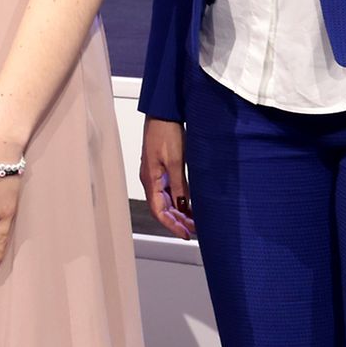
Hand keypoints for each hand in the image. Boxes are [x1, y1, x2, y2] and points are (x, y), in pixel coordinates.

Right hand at [140, 117, 194, 239]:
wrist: (164, 112)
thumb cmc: (166, 132)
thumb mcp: (176, 161)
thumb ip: (179, 186)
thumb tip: (183, 206)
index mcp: (150, 179)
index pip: (158, 211)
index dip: (172, 225)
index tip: (186, 234)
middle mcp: (150, 179)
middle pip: (162, 208)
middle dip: (177, 221)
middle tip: (195, 230)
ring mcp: (155, 174)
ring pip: (166, 201)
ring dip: (179, 212)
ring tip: (195, 221)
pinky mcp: (161, 168)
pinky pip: (169, 191)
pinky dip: (179, 200)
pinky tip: (190, 204)